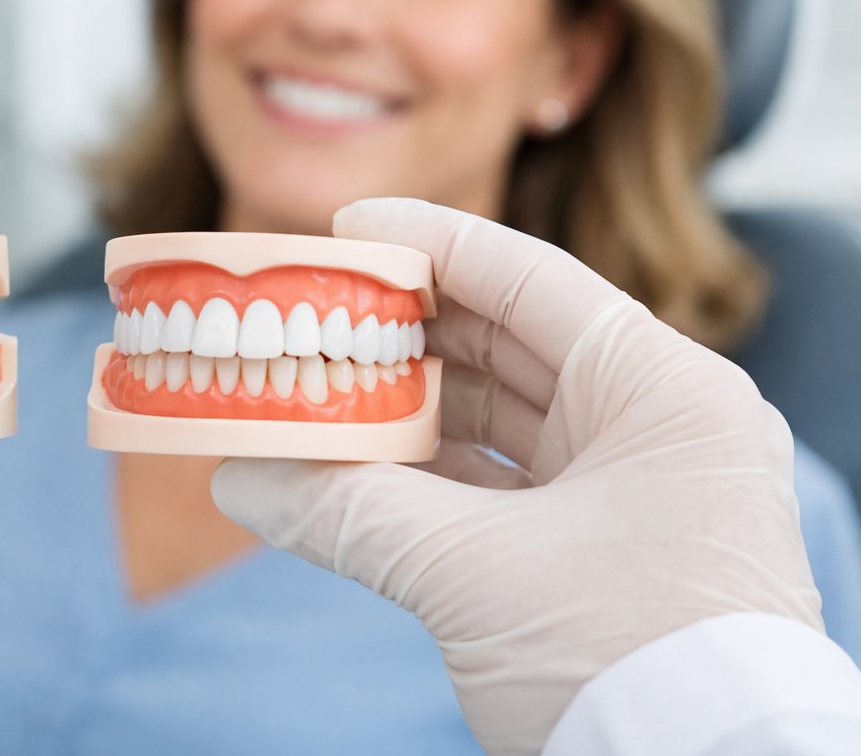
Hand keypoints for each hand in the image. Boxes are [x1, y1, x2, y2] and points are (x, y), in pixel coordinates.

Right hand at [211, 198, 821, 755]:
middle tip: (306, 319)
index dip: (426, 243)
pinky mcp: (602, 552)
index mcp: (662, 392)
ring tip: (311, 399)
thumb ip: (346, 512)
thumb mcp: (474, 575)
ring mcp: (633, 491)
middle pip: (502, 342)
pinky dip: (424, 482)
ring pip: (494, 420)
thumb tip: (235, 478)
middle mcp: (656, 426)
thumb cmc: (627, 669)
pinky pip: (498, 488)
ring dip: (400, 414)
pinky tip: (348, 475)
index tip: (342, 228)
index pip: (526, 277)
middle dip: (397, 336)